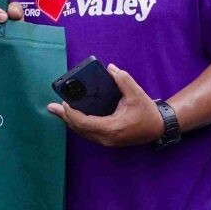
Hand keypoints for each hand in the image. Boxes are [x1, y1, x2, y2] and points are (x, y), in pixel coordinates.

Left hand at [47, 63, 165, 146]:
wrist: (158, 127)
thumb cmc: (147, 112)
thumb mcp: (136, 93)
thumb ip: (123, 80)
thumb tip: (110, 68)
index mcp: (111, 128)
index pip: (84, 123)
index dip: (71, 113)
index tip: (64, 102)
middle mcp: (106, 137)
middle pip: (79, 129)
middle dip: (65, 117)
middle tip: (52, 107)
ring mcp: (106, 140)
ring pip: (83, 132)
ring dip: (70, 121)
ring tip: (57, 111)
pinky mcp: (108, 139)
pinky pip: (88, 132)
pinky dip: (79, 124)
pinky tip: (72, 116)